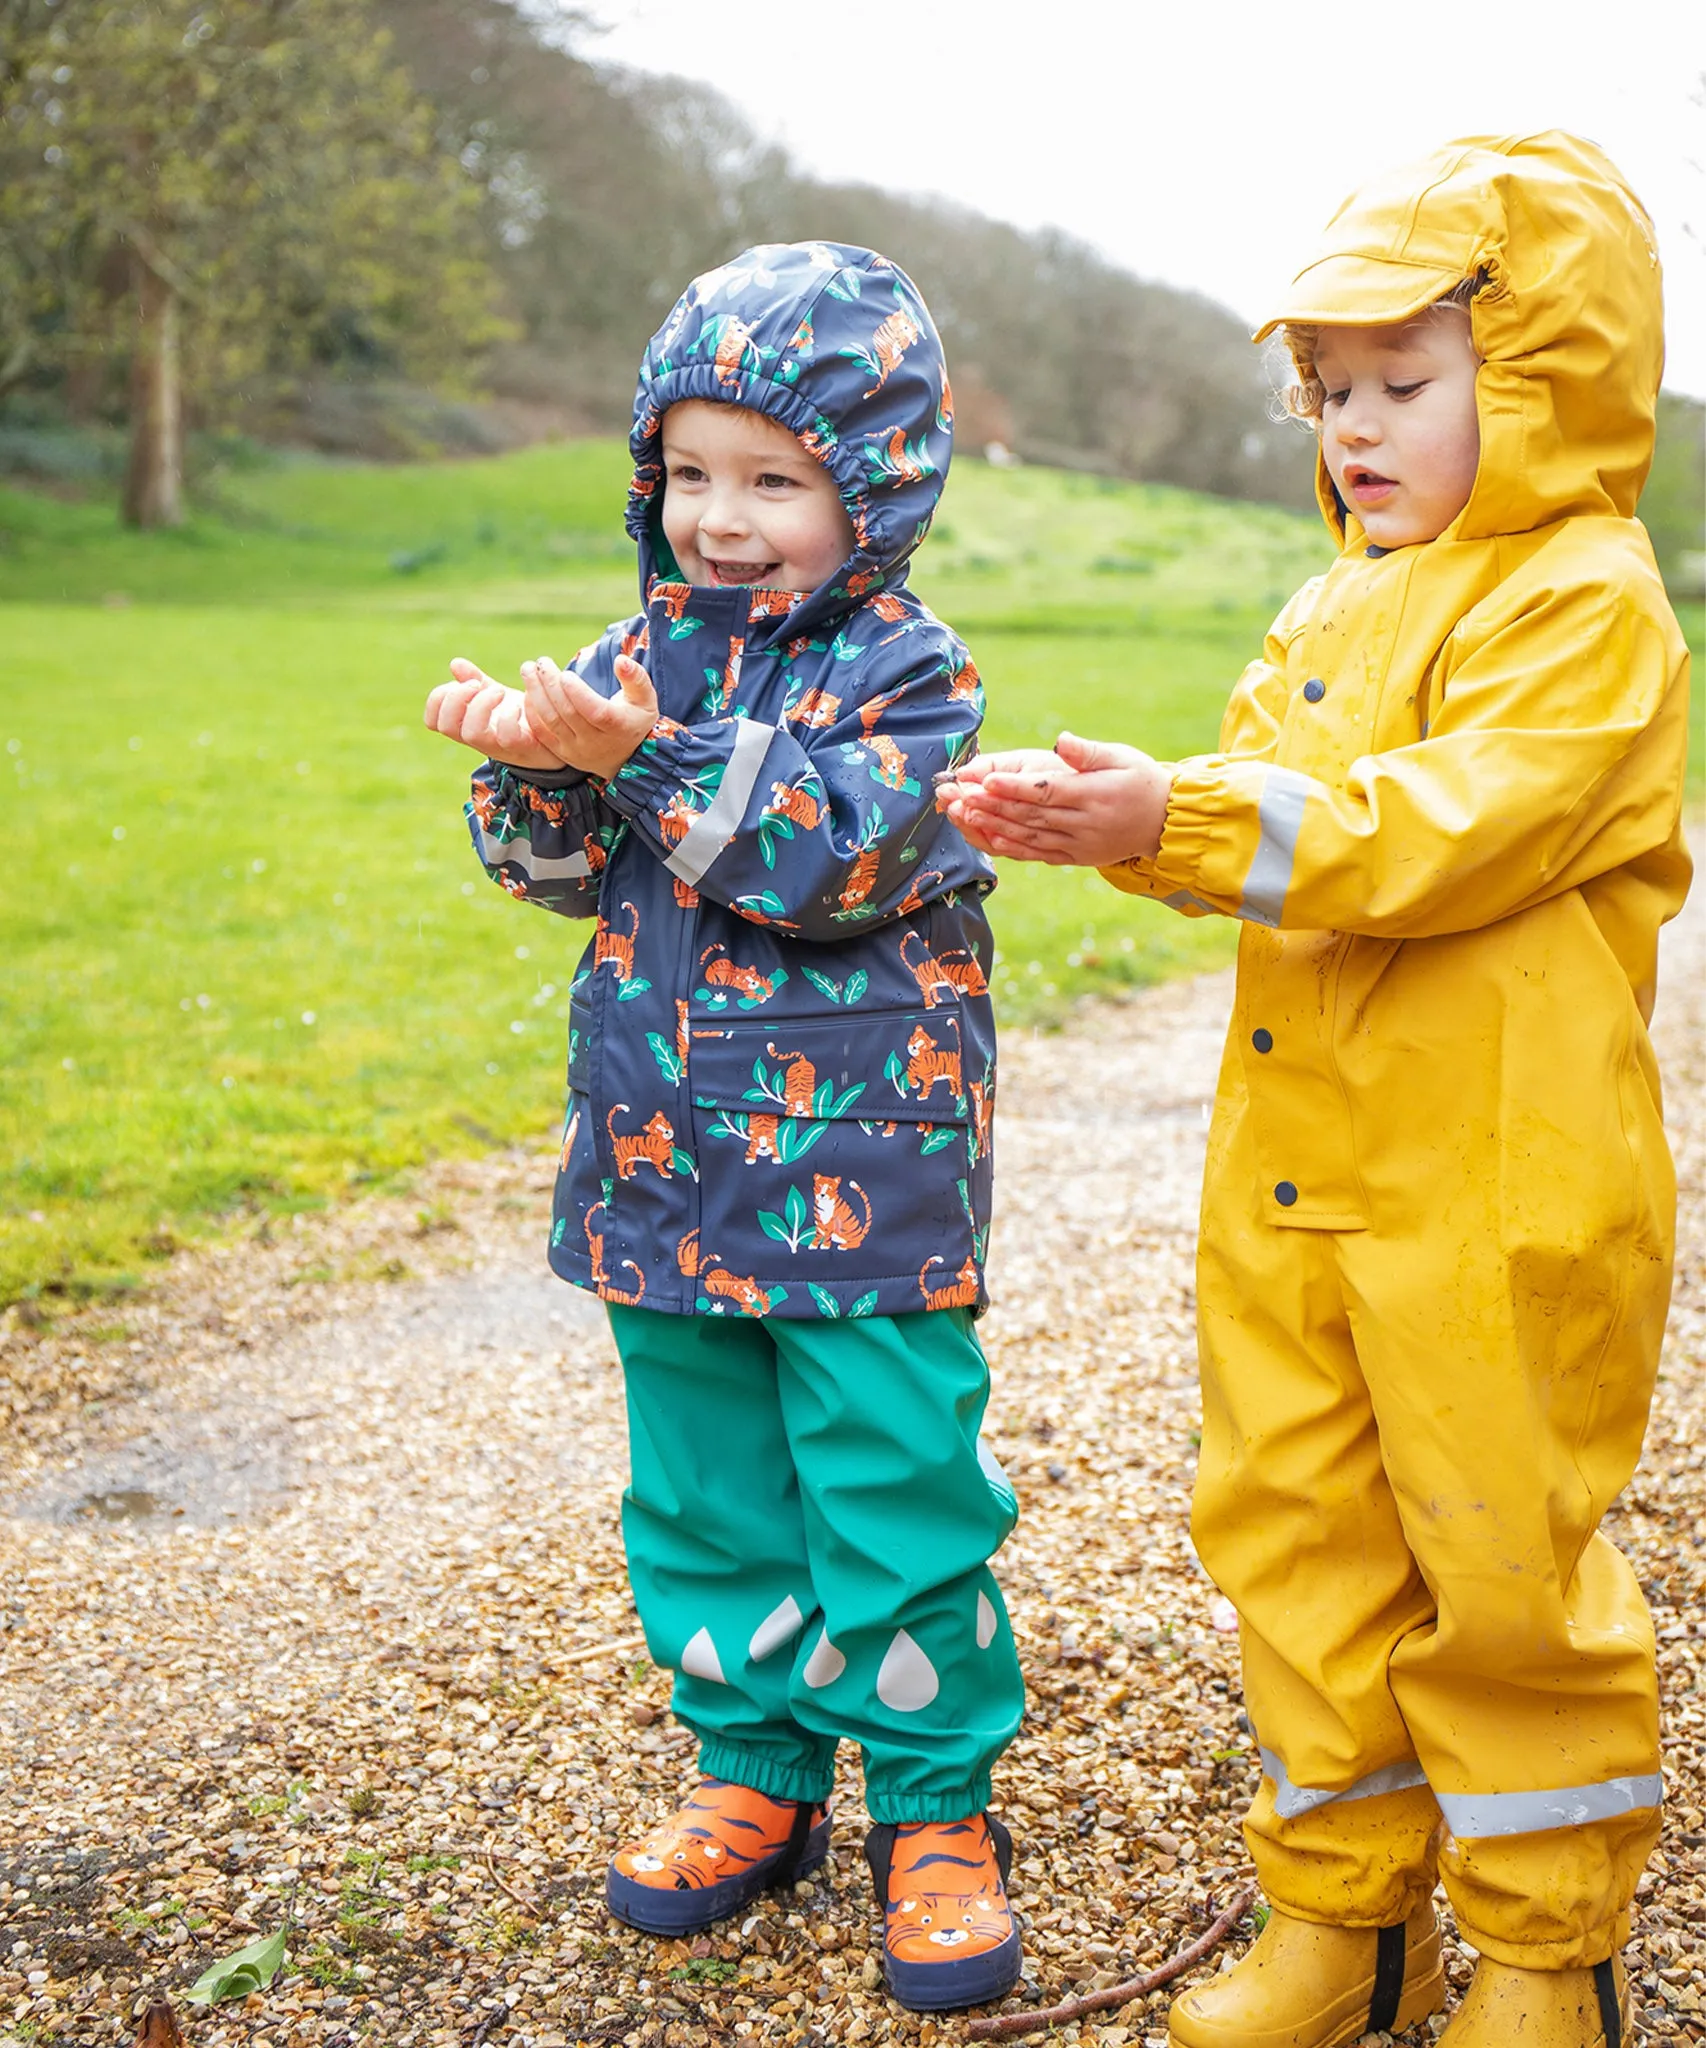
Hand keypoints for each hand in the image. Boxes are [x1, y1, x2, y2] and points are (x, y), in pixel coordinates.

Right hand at [424, 657, 567, 768]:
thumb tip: (455, 663)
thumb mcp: (495, 696)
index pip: (433, 721)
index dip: (437, 700)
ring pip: (472, 733)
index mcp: (466, 725)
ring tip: (499, 691)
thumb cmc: (520, 716)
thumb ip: (475, 681)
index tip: (460, 683)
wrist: (555, 735)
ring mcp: (498, 745)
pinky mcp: (522, 746)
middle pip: (447, 726)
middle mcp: (478, 738)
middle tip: (478, 684)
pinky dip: (510, 715)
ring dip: (482, 705)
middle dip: (457, 698)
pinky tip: (520, 705)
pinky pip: (507, 736)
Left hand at [522, 653, 658, 780]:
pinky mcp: (562, 754)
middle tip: (540, 662)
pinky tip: (529, 691)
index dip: (577, 693)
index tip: (565, 674)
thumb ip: (635, 677)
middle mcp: (596, 743)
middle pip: (568, 713)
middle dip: (550, 685)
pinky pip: (542, 733)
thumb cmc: (635, 719)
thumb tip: (621, 660)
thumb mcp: (645, 698)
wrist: (625, 757)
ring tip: (527, 670)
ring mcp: (577, 751)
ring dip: (536, 694)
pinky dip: (532, 712)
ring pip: (551, 721)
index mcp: (618, 727)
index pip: (594, 711)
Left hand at [942, 731, 1173, 865]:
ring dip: (991, 825)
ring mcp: (1077, 843)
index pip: (1046, 791)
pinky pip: (1036, 854)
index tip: (985, 780)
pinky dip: (1009, 846)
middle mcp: (1083, 823)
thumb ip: (1088, 752)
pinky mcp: (1073, 856)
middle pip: (1029, 815)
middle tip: (958, 796)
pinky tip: (986, 836)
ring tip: (961, 814)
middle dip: (990, 806)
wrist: (1162, 822)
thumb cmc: (1140, 780)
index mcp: (1094, 794)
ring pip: (1028, 836)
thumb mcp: (1121, 757)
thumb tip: (1060, 741)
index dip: (1014, 788)